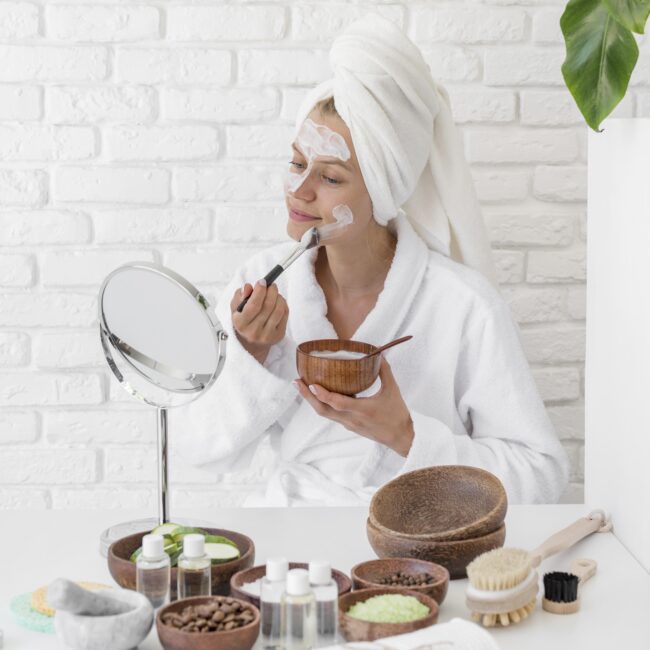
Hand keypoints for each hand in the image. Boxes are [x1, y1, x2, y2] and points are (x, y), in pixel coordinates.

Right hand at [231, 280, 288, 364]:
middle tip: (271, 285)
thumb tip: (248, 286)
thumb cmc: (243, 321)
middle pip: (268, 306)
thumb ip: (240, 296)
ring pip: (278, 310)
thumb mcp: (236, 308)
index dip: (260, 291)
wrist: (251, 343)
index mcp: (240, 323)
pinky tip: (279, 302)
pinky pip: (285, 315)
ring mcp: (267, 335)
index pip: (253, 305)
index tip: (263, 281)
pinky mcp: (278, 336)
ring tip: (275, 293)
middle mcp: (254, 331)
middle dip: (271, 291)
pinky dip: (283, 304)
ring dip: (279, 297)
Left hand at [293, 358, 414, 456]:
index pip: (337, 403)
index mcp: (362, 410)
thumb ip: (384, 371)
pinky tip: (319, 394)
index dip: (323, 394)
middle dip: (308, 397)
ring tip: (302, 386)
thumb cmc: (398, 414)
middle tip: (297, 382)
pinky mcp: (349, 426)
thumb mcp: (393, 390)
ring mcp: (349, 424)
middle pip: (323, 410)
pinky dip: (322, 404)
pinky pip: (332, 415)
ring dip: (312, 401)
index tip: (311, 384)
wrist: (402, 438)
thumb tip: (379, 354)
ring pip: (325, 414)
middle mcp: (352, 419)